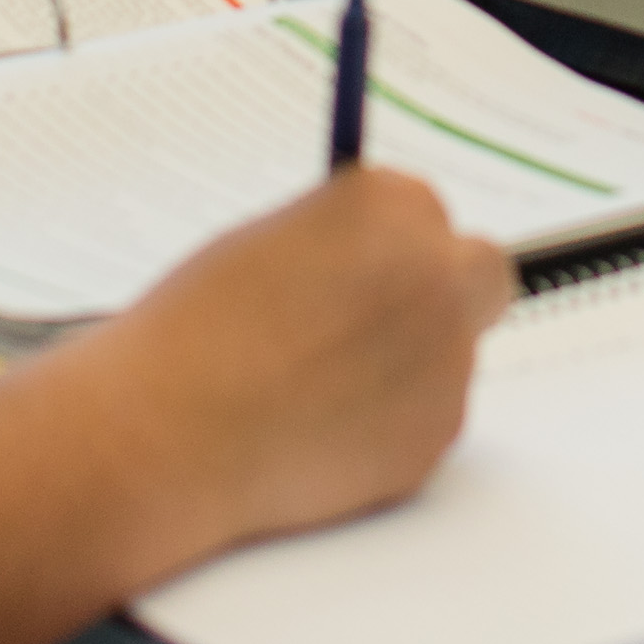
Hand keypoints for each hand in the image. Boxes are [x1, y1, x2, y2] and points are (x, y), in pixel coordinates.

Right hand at [0, 166, 513, 643]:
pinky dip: (387, 429)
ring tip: (310, 393)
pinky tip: (314, 436)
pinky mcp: (436, 438)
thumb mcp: (267, 244)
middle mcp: (438, 273)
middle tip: (385, 324)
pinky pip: (425, 423)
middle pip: (480, 274)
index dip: (390, 245)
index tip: (363, 269)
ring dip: (407, 368)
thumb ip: (341, 240)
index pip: (424, 211)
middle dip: (444, 293)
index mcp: (392, 205)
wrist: (163, 433)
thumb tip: (376, 257)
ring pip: (448, 357)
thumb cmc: (194, 330)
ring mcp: (447, 360)